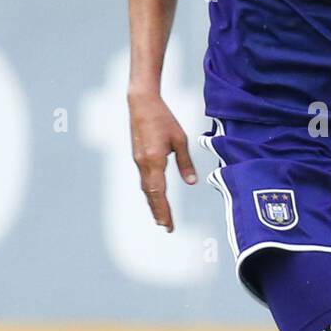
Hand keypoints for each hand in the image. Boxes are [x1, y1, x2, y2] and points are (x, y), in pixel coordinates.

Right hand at [128, 89, 196, 230]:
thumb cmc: (163, 118)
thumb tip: (192, 182)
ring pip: (145, 188)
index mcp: (154, 160)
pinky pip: (144, 179)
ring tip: (161, 217)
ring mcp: (138, 161)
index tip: (169, 225)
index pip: (159, 193)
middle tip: (166, 227)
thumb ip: (186, 162)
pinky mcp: (138, 157)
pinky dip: (150, 192)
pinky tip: (154, 197)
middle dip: (158, 212)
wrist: (142, 103)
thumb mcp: (180, 140)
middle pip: (150, 195)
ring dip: (153, 204)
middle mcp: (143, 164)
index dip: (164, 210)